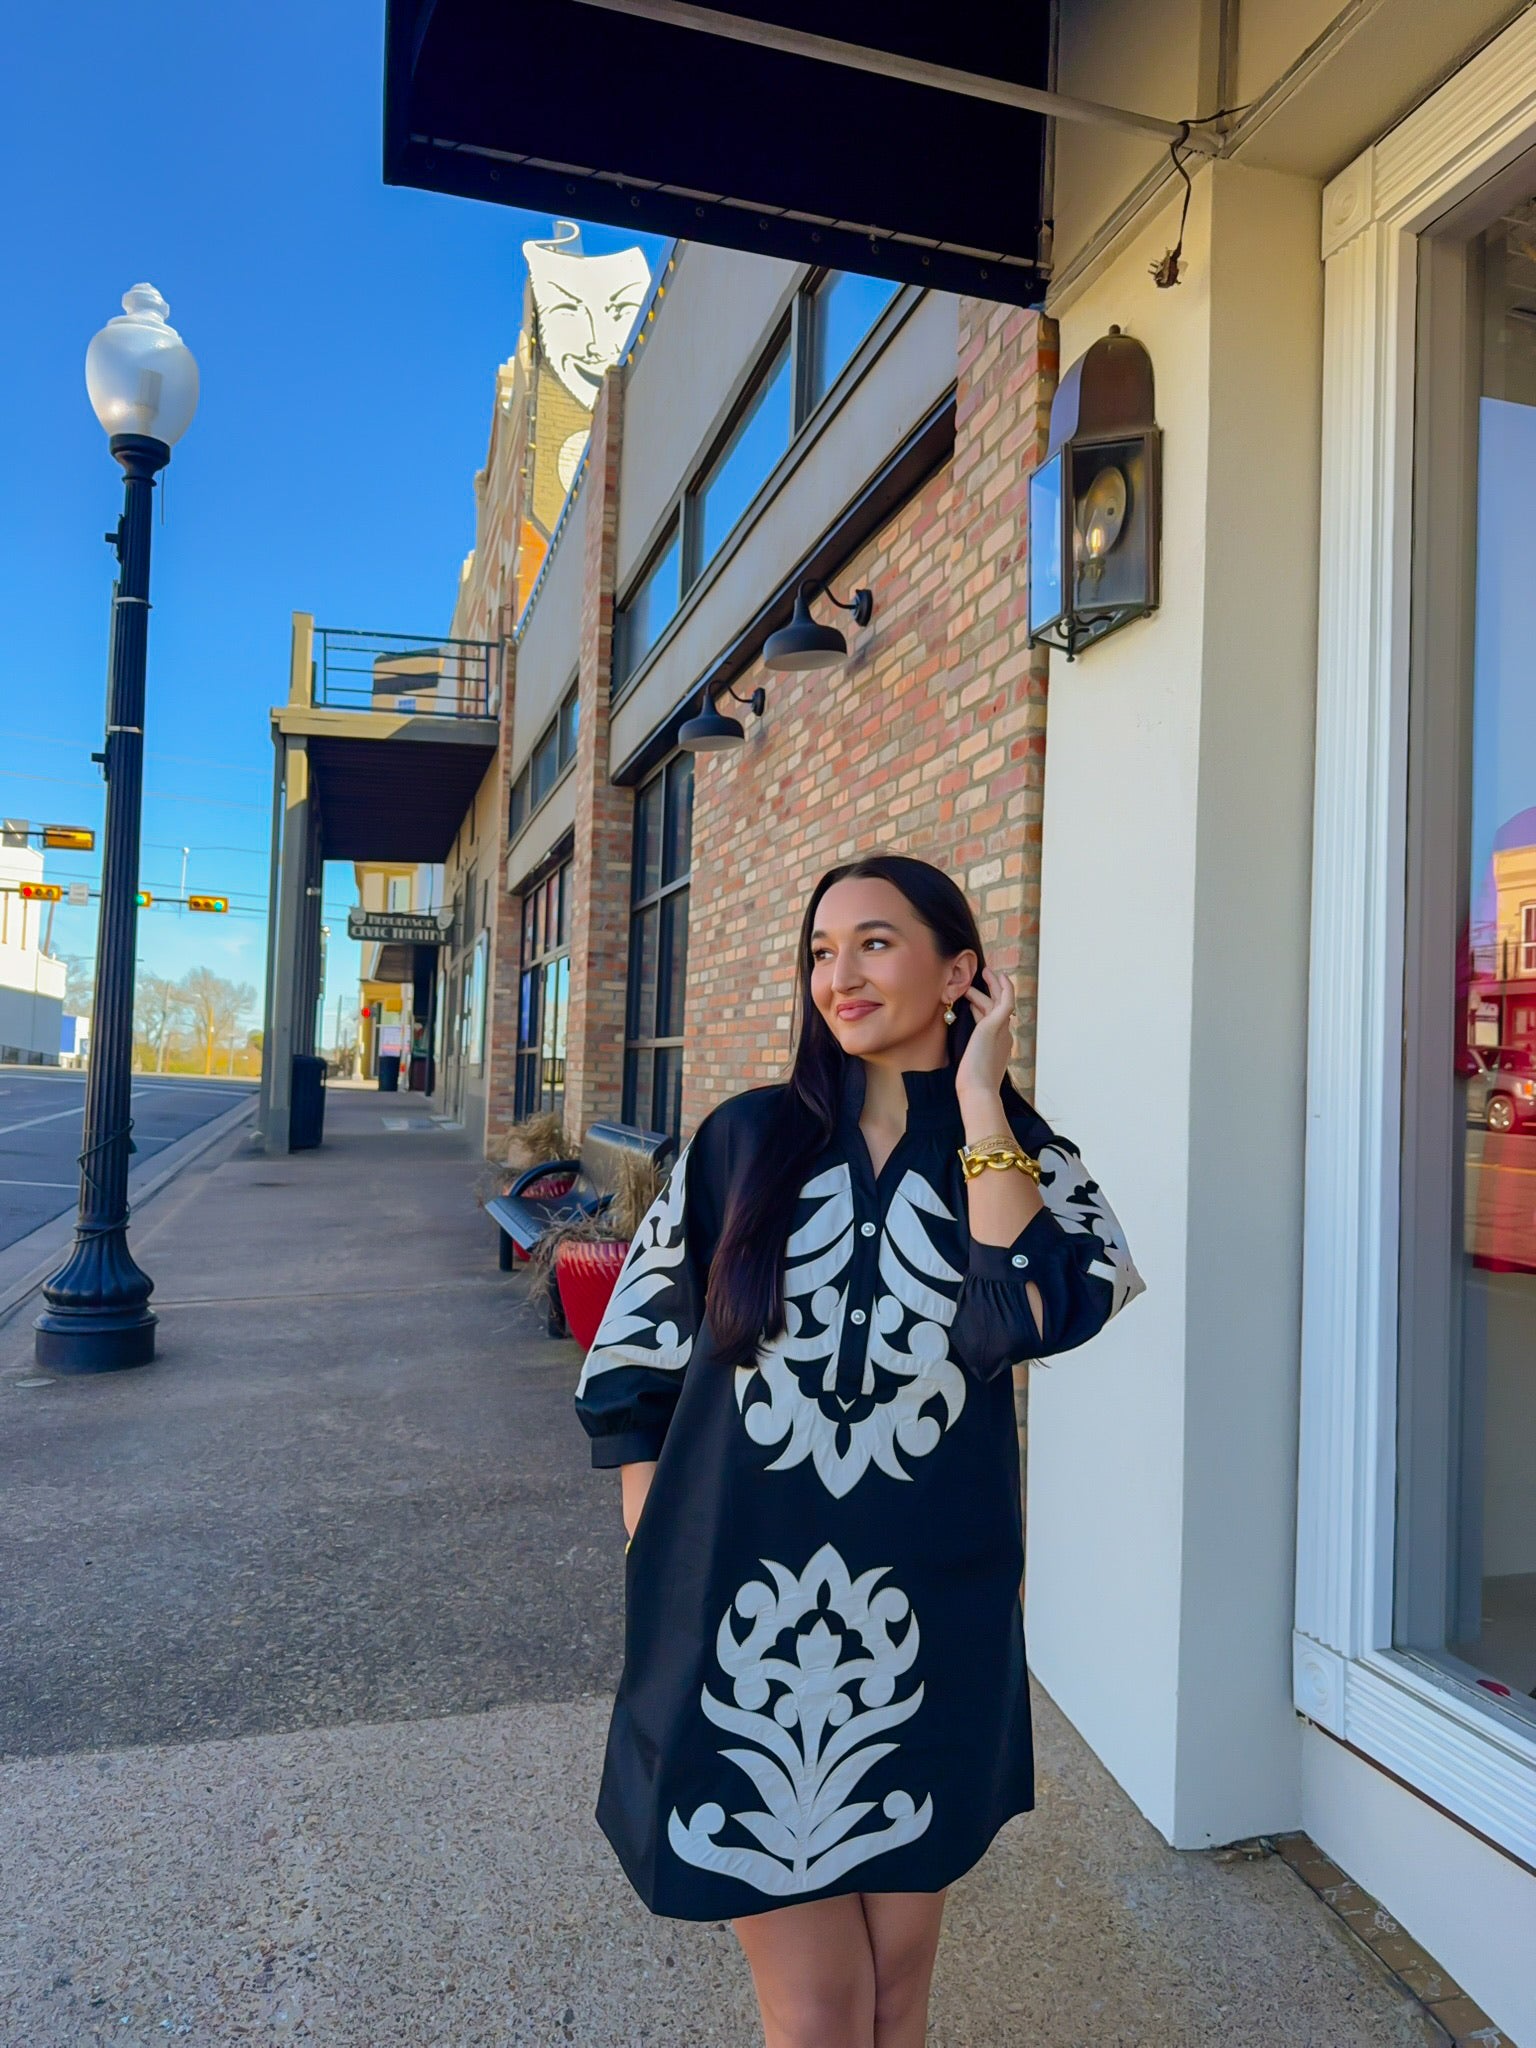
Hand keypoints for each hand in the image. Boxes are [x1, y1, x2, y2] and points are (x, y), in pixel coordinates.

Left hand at [952, 965, 1015, 1103]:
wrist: (978, 1090)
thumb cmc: (972, 1085)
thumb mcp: (971, 1065)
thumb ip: (971, 1053)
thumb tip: (965, 1050)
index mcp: (999, 1046)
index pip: (991, 1020)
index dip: (982, 1006)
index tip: (973, 996)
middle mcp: (1004, 1036)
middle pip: (1000, 1007)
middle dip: (994, 990)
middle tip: (986, 974)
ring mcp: (1002, 1030)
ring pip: (999, 1001)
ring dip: (992, 985)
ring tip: (984, 971)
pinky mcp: (996, 1025)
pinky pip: (1005, 1001)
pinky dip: (1004, 988)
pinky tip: (997, 976)